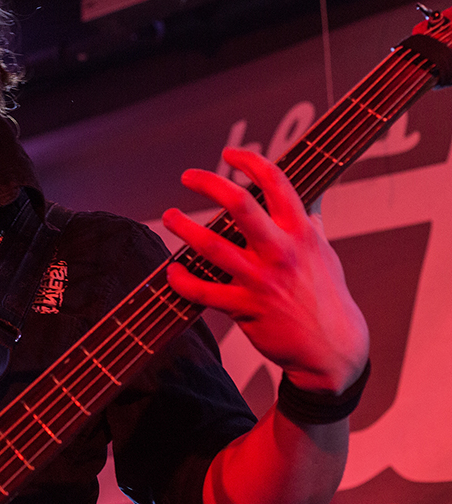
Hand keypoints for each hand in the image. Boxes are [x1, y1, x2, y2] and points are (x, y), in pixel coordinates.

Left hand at [162, 147, 368, 393]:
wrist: (334, 349)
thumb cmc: (327, 294)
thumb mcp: (324, 251)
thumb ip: (311, 220)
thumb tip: (312, 192)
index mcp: (301, 232)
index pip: (277, 182)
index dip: (250, 161)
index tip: (230, 154)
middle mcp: (281, 251)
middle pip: (240, 205)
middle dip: (208, 183)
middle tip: (187, 177)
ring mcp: (262, 279)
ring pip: (212, 246)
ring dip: (183, 228)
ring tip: (169, 217)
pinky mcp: (247, 307)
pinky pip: (204, 291)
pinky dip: (183, 281)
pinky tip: (173, 272)